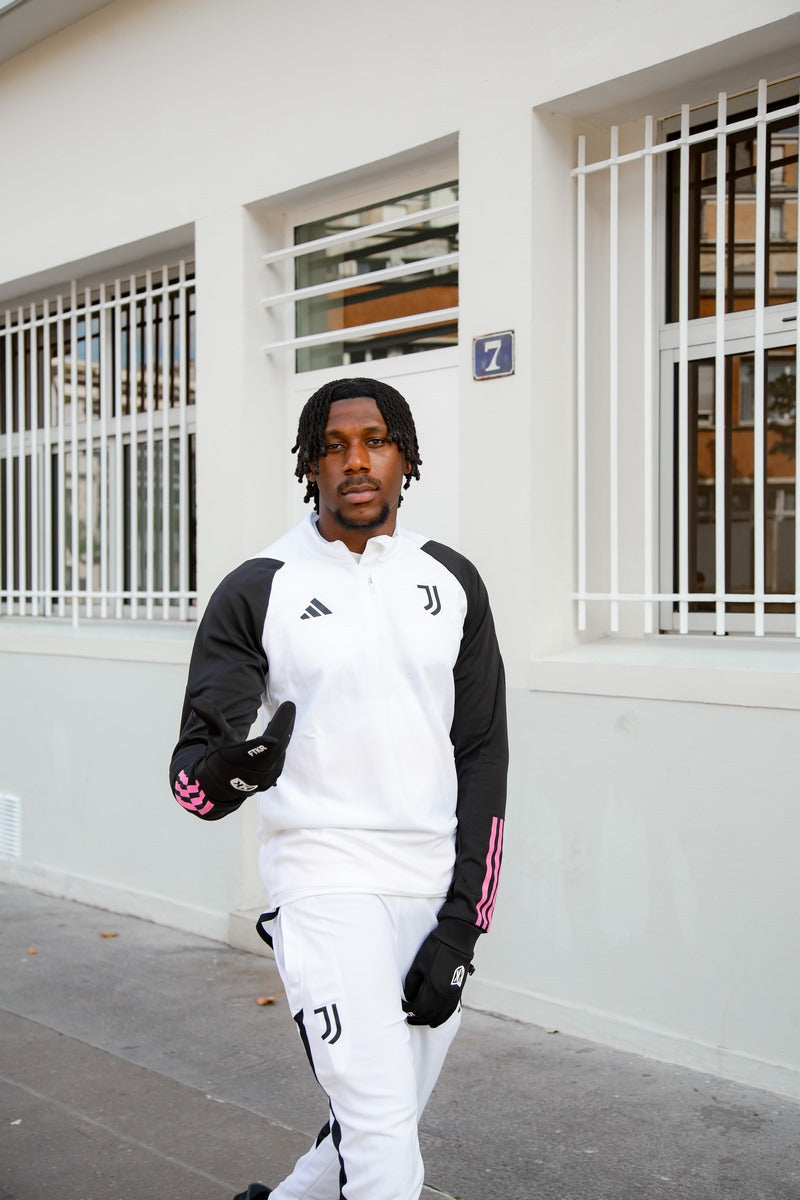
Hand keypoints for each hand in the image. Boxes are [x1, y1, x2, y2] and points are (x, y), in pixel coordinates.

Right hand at [192, 697, 295, 814]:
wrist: (219, 784)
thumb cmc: (218, 755)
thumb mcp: (215, 735)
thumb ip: (211, 717)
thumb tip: (197, 701)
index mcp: (236, 758)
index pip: (253, 750)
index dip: (264, 743)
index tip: (273, 734)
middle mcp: (250, 771)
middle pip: (275, 748)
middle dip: (284, 725)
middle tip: (289, 707)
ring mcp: (262, 777)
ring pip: (281, 753)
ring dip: (286, 732)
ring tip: (287, 715)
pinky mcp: (270, 780)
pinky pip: (281, 759)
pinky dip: (284, 744)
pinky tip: (285, 731)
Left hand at [402, 918, 476, 1027]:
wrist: (457, 939)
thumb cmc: (435, 949)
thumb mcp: (418, 965)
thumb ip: (412, 984)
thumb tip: (408, 997)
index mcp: (432, 988)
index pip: (418, 1008)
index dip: (408, 1010)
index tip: (403, 1007)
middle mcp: (444, 995)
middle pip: (429, 1016)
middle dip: (417, 1018)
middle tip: (408, 1016)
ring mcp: (453, 995)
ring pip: (440, 1016)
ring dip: (429, 1020)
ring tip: (419, 1019)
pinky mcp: (458, 991)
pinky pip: (449, 1011)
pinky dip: (441, 1017)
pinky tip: (435, 1018)